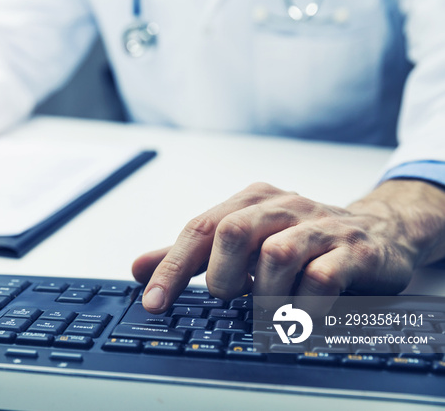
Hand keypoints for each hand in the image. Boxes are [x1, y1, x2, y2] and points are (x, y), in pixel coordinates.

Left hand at [132, 180, 444, 313]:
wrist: (376, 231)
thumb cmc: (297, 239)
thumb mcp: (242, 242)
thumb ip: (192, 255)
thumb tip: (138, 268)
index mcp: (250, 201)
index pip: (200, 229)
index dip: (172, 267)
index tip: (152, 302)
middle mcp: (283, 206)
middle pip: (233, 233)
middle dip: (222, 277)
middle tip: (230, 298)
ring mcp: (321, 226)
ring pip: (276, 256)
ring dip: (264, 295)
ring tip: (267, 310)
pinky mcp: (355, 250)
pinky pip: (322, 279)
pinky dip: (303, 306)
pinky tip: (300, 316)